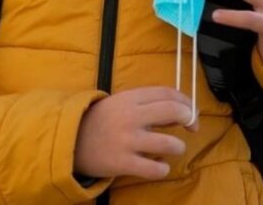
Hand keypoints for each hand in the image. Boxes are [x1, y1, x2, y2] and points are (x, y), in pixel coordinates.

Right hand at [74, 86, 198, 179]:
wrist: (71, 141)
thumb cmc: (101, 121)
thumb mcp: (121, 104)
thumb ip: (147, 105)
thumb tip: (182, 111)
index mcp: (130, 98)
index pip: (168, 93)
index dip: (187, 101)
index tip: (191, 112)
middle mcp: (130, 116)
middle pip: (174, 112)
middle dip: (190, 119)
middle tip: (192, 128)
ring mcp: (127, 140)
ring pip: (170, 144)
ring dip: (178, 147)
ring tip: (173, 149)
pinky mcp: (123, 163)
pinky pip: (155, 169)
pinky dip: (162, 169)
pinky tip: (158, 166)